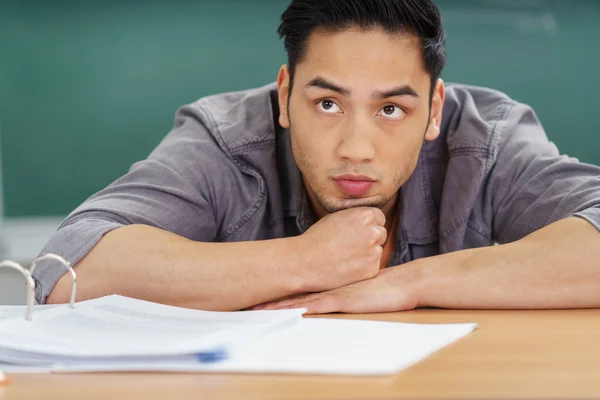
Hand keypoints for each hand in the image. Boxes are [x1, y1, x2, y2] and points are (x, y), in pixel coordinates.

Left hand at [253, 267, 419, 313]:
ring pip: (300, 299)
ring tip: (259, 309)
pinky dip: (300, 310)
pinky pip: (317, 307)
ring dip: (280, 305)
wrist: (401, 284)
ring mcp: (333, 294)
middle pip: (293, 291)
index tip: (261, 290)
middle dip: (272, 296)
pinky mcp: (342, 302)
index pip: (299, 285)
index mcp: (329, 283)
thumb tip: (328, 290)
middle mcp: (327, 286)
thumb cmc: (382, 287)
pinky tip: (287, 313)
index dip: (279, 288)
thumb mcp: (357, 287)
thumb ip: (342, 287)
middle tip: (250, 300)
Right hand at [294, 207, 386, 292]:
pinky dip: (363, 269)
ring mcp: (374, 252)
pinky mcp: (372, 270)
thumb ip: (356, 218)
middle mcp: (373, 232)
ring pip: (377, 252)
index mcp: (365, 215)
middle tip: (351, 247)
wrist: (304, 262)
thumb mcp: (336, 218)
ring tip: (346, 258)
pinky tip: (347, 268)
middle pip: (381, 234)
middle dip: (370, 239)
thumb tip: (368, 222)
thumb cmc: (316, 239)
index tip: (359, 232)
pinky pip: (373, 268)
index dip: (369, 225)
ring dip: (367, 255)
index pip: (379, 218)